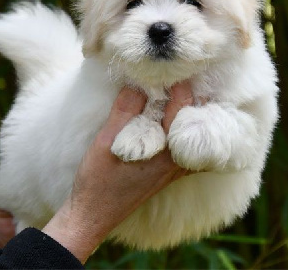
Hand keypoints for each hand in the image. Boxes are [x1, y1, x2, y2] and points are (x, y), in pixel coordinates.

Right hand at [43, 81, 193, 263]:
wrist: (94, 216)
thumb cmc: (97, 181)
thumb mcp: (105, 142)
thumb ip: (124, 112)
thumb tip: (138, 84)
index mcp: (164, 152)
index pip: (182, 111)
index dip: (180, 88)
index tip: (175, 71)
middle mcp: (175, 162)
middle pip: (194, 123)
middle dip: (189, 99)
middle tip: (180, 79)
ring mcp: (173, 171)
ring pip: (193, 137)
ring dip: (189, 115)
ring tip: (179, 96)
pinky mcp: (167, 176)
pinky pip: (188, 151)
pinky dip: (187, 134)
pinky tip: (177, 124)